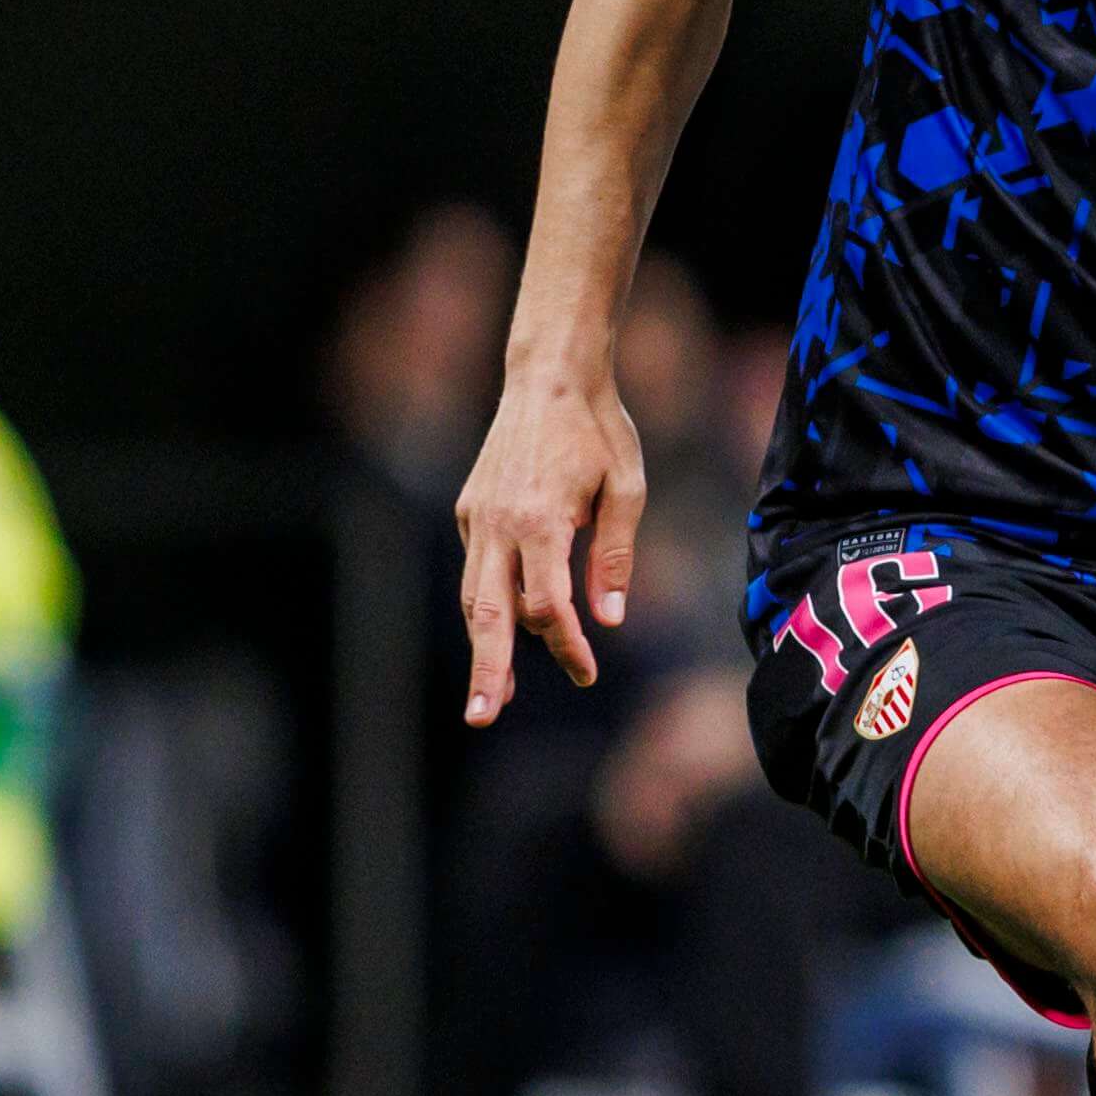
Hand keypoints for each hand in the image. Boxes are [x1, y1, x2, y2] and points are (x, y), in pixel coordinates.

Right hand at [453, 368, 646, 723]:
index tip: (588, 671)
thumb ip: (616, 556)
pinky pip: (477, 571)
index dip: (566, 645)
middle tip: (484, 717)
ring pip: (475, 597)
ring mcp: (476, 517)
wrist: (549, 378)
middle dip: (488, 669)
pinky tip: (503, 634)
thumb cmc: (599, 430)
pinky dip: (487, 607)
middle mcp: (498, 524)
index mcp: (539, 521)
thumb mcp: (627, 489)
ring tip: (493, 695)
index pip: (547, 605)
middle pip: (489, 613)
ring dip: (483, 647)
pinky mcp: (469, 510)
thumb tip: (609, 619)